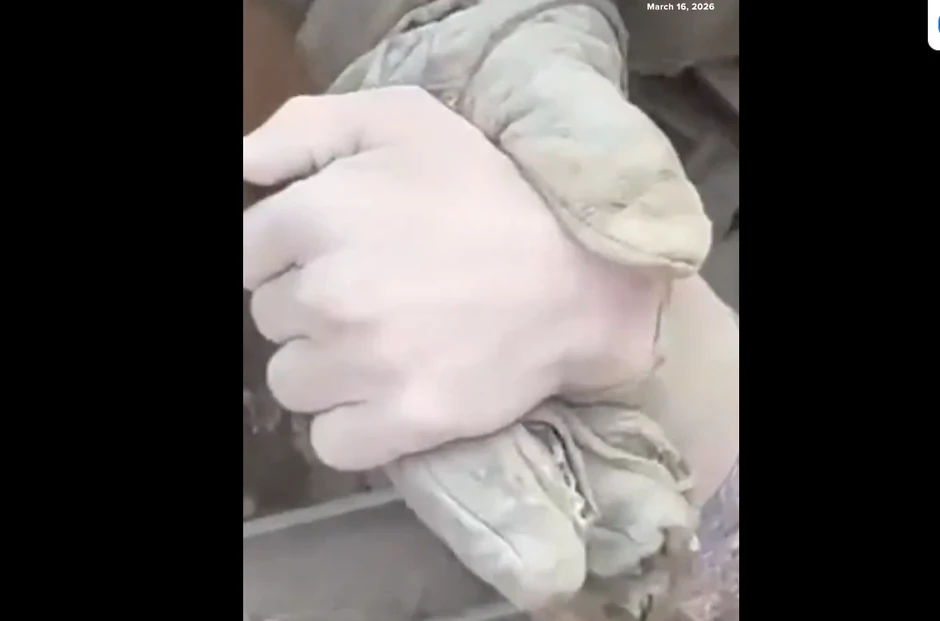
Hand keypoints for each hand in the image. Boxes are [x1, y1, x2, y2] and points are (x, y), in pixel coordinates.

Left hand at [243, 86, 663, 470]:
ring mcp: (364, 366)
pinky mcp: (402, 422)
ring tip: (383, 342)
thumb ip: (302, 128)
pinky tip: (388, 390)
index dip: (286, 253)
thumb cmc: (489, 191)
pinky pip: (330, 441)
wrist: (579, 276)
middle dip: (307, 305)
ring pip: (291, 381)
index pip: (246, 255)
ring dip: (325, 366)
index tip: (336, 251)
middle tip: (375, 290)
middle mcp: (326, 295)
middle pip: (268, 318)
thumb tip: (239, 168)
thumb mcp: (403, 119)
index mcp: (316, 216)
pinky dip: (351, 424)